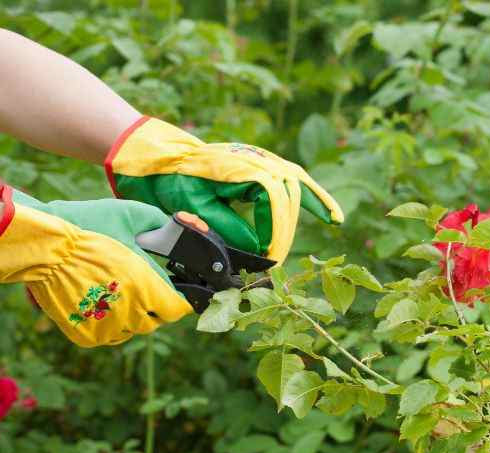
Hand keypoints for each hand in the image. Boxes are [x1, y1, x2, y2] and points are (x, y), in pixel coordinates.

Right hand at [0, 186, 192, 346]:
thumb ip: (161, 223)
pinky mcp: (87, 336)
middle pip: (156, 321)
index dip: (179, 299)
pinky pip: (111, 335)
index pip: (176, 307)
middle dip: (156, 306)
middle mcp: (130, 311)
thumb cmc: (88, 225)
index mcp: (145, 285)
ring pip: (134, 330)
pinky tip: (106, 303)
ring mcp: (107, 327)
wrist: (42, 244)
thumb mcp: (132, 214)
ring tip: (123, 293)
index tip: (178, 293)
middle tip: (147, 289)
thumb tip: (182, 228)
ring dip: (134, 315)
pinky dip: (112, 323)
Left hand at [104, 117, 343, 263]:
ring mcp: (259, 159)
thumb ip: (227, 229)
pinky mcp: (258, 165)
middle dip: (286, 228)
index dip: (275, 232)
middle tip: (277, 258)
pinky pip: (292, 178)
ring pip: (295, 183)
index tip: (268, 257)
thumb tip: (259, 251)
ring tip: (333, 221)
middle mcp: (256, 159)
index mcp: (241, 168)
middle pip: (288, 195)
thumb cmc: (169, 182)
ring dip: (313, 204)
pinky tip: (330, 214)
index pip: (274, 202)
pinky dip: (311, 195)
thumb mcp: (192, 210)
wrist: (157, 158)